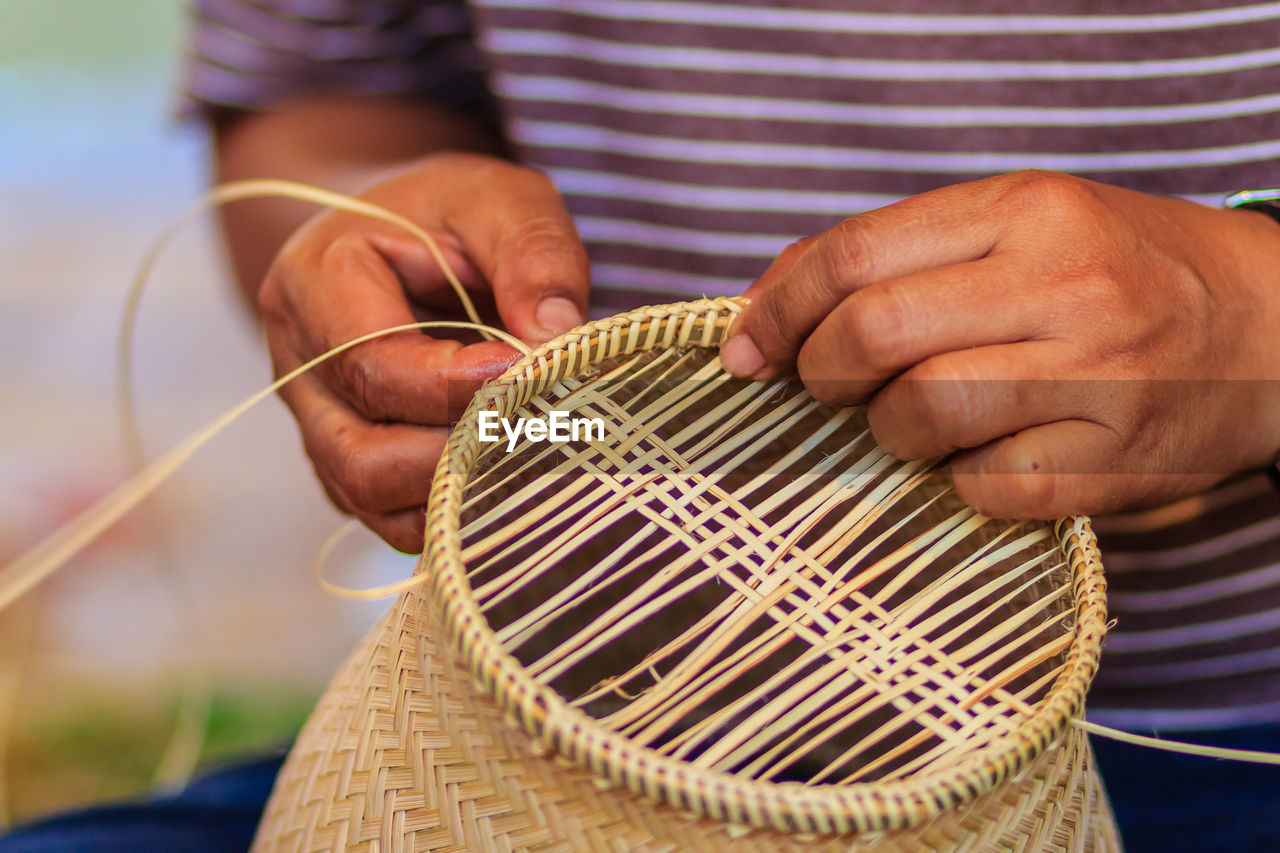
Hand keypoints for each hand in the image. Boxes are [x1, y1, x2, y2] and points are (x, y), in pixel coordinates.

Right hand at [260, 153, 588, 550]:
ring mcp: (317, 423)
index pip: (372, 363)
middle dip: (457, 450)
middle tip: (537, 422)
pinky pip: (390, 516)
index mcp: (314, 280)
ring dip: (455, 488)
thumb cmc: (450, 213)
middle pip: (360, 452)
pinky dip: (450, 508)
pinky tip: (508, 474)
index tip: (530, 372)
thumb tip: (559, 336)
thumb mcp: (500, 198)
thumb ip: (533, 251)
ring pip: (369, 496)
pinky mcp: (347, 464)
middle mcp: (297, 363)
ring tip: (528, 449)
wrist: (405, 238)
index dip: (454, 385)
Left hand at [721, 171, 1279, 517]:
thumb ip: (901, 252)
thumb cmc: (1120, 272)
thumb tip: (767, 299)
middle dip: (817, 373)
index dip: (777, 307)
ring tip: (913, 422)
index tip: (744, 349)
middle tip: (825, 386)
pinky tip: (980, 458)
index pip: (854, 253)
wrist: (1276, 327)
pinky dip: (954, 482)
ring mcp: (1095, 377)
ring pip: (918, 415)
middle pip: (872, 337)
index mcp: (1025, 208)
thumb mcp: (1022, 223)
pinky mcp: (1113, 462)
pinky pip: (980, 488)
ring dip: (885, 431)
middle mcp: (1061, 283)